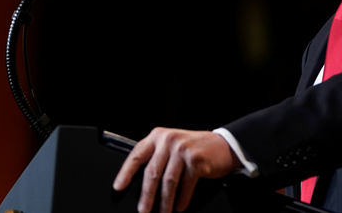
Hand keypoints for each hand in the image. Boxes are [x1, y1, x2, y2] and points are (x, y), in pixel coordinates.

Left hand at [112, 127, 238, 212]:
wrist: (223, 145)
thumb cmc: (195, 148)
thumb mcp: (172, 146)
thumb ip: (157, 158)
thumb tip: (141, 185)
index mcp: (158, 136)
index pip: (136, 155)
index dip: (125, 173)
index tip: (118, 187)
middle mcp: (168, 140)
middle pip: (152, 172)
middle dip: (146, 195)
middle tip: (143, 210)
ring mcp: (182, 149)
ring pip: (168, 182)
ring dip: (165, 202)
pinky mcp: (196, 160)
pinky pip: (185, 185)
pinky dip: (182, 199)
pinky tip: (179, 207)